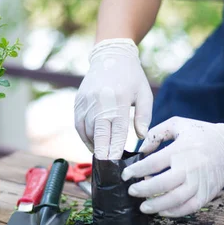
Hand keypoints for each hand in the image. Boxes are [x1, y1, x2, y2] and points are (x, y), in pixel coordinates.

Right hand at [74, 38, 152, 159]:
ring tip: (102, 156)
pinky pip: (78, 124)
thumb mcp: (144, 94)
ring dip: (93, 146)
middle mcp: (100, 102)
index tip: (115, 164)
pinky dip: (84, 136)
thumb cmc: (132, 77)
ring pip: (86, 131)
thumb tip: (142, 137)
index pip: (117, 132)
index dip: (115, 150)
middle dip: (102, 153)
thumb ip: (144, 117)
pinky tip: (93, 143)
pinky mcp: (78, 101)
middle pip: (99, 135)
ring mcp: (86, 102)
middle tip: (106, 169)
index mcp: (119, 101)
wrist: (110, 55)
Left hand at [122, 116, 223, 216]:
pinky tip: (162, 211)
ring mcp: (199, 182)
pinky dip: (174, 212)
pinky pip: (189, 207)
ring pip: (175, 199)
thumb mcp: (178, 124)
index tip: (125, 175)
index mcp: (180, 149)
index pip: (152, 164)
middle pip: (161, 184)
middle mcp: (190, 167)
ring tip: (143, 207)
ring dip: (156, 205)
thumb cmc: (202, 133)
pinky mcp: (207, 193)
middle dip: (142, 190)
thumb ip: (157, 133)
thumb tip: (141, 149)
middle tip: (131, 191)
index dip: (135, 171)